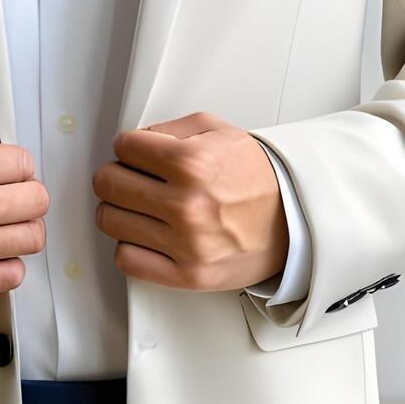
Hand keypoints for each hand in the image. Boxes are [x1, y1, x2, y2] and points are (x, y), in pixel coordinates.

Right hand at [0, 125, 49, 298]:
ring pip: (31, 238)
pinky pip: (11, 275)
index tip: (11, 178)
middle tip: (10, 203)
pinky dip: (7, 265)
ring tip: (2, 229)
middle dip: (26, 199)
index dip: (19, 170)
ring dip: (20, 232)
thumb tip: (11, 161)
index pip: (24, 164)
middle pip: (37, 201)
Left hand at [92, 111, 287, 290]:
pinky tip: (146, 235)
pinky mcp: (187, 275)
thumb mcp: (219, 132)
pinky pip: (126, 259)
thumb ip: (169, 129)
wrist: (297, 220)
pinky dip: (130, 246)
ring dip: (120, 210)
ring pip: (109, 220)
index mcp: (192, 163)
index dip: (128, 147)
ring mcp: (186, 243)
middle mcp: (186, 204)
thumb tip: (131, 142)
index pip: (123, 147)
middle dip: (116, 175)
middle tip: (131, 178)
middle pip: (107, 184)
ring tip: (141, 207)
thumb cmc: (258, 178)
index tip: (136, 154)